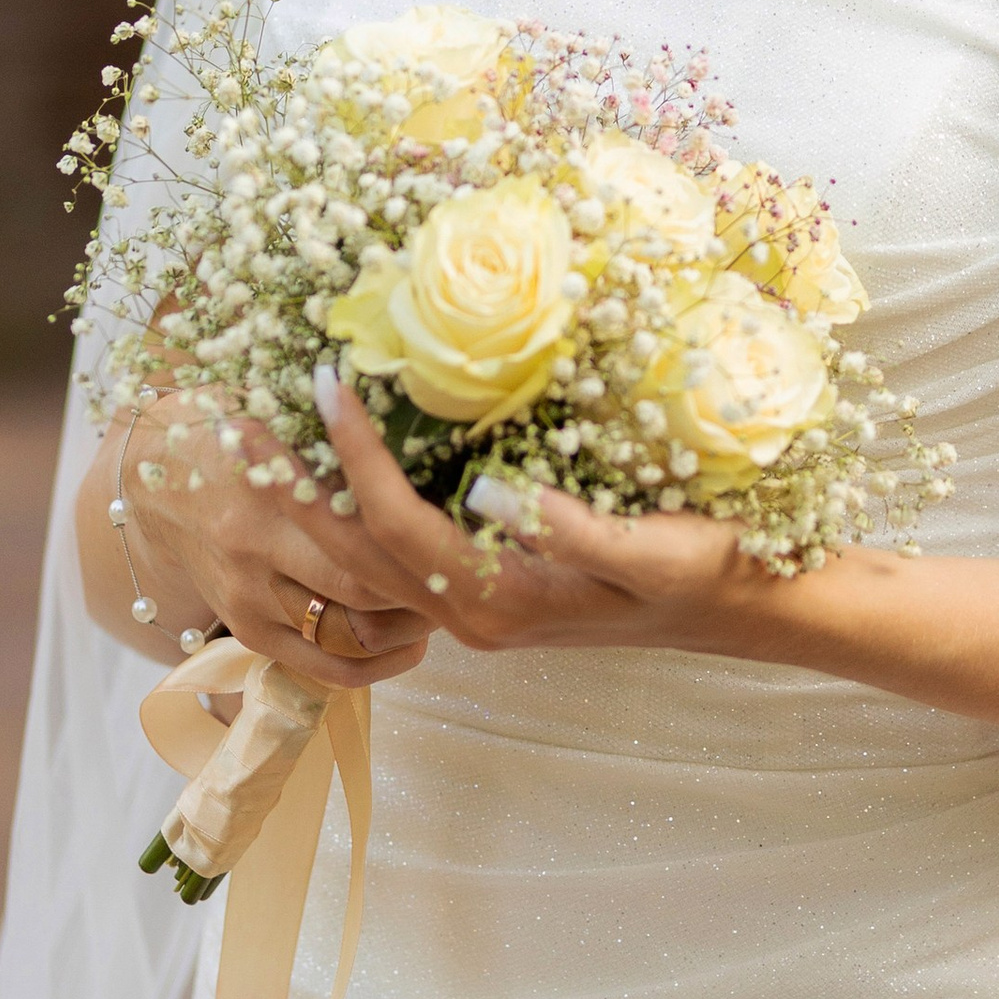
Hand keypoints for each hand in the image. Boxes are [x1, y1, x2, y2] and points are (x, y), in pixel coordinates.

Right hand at [110, 391, 435, 690]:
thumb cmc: (238, 431)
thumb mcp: (283, 419)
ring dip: (401, 631)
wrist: (157, 478)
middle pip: (358, 589)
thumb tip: (428, 428)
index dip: (417, 543)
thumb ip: (340, 439)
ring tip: (443, 610)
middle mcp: (254, 554)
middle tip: (462, 574)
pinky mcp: (242, 629)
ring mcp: (245, 599)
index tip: (461, 533)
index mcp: (267, 494)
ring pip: (340, 638)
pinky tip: (407, 649)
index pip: (360, 535)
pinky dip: (366, 667)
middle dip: (419, 590)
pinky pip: (313, 667)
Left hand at [303, 368, 787, 659]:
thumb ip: (573, 528)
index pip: (396, 526)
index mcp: (499, 602)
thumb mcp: (654, 549)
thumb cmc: (708, 571)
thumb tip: (491, 491)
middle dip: (299, 485)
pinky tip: (345, 468)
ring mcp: (477, 608)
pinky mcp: (491, 587)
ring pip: (366, 562)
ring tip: (272, 435)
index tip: (328, 384)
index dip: (356, 455)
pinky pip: (400, 556)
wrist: (748, 608)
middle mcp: (472, 614)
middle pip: (355, 554)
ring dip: (316, 501)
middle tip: (251, 410)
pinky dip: (359, 510)